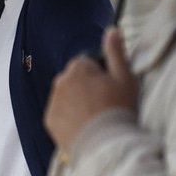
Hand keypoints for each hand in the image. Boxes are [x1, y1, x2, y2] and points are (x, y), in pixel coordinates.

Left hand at [45, 28, 137, 151]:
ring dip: (76, 102)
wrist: (106, 146)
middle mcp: (60, 82)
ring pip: (66, 96)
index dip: (101, 76)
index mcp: (78, 68)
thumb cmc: (119, 109)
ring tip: (95, 118)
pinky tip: (84, 127)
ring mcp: (53, 102)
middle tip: (104, 106)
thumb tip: (112, 29)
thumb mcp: (125, 77)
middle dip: (86, 88)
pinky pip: (59, 114)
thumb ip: (116, 51)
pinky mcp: (50, 121)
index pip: (87, 64)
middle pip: (74, 80)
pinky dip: (68, 118)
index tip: (110, 90)